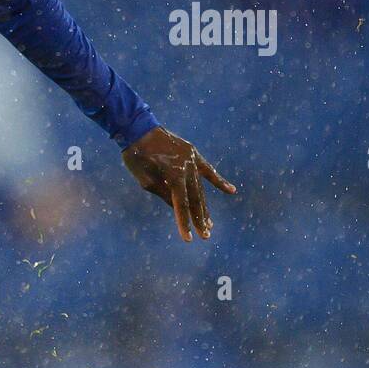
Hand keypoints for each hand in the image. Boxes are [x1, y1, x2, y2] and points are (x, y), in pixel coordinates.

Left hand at [122, 127, 235, 241]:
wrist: (138, 128)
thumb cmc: (136, 156)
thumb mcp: (145, 180)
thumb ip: (164, 194)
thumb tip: (178, 207)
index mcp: (173, 174)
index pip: (181, 204)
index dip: (184, 222)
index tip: (189, 239)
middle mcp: (187, 167)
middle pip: (195, 198)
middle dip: (200, 218)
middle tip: (205, 236)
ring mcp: (192, 159)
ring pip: (201, 187)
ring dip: (205, 206)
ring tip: (210, 224)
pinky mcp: (193, 153)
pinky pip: (207, 169)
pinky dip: (218, 180)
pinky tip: (231, 191)